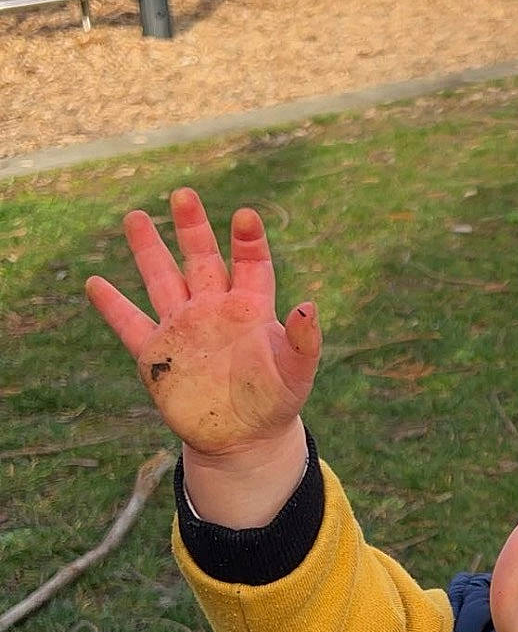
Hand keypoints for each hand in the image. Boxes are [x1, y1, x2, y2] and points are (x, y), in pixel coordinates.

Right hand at [86, 186, 320, 465]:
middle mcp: (214, 309)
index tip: (245, 216)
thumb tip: (309, 306)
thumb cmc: (276, 400)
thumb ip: (304, 341)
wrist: (243, 438)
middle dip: (192, 228)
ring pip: (162, 280)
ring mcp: (183, 328)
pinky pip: (130, 325)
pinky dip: (112, 306)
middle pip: (202, 259)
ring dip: (149, 250)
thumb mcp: (297, 373)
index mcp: (250, 308)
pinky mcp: (157, 356)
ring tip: (135, 216)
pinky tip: (94, 283)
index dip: (248, 240)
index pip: (250, 263)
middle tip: (184, 193)